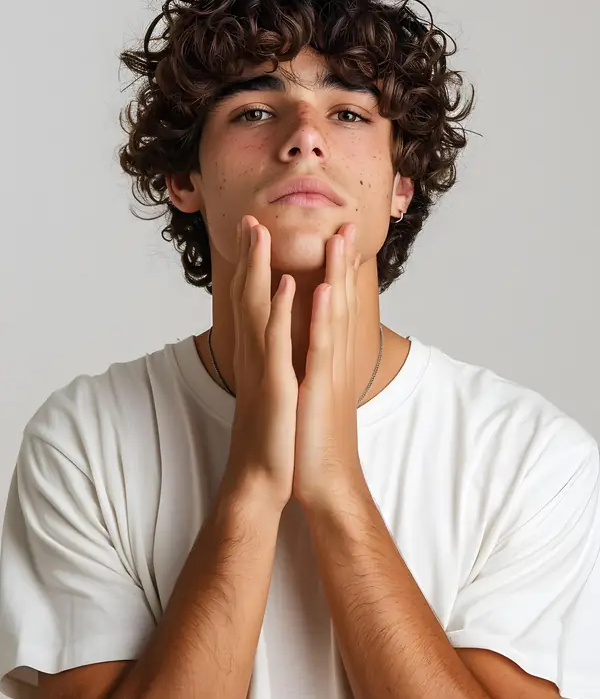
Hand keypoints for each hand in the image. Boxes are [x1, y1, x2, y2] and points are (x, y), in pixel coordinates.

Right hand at [223, 215, 297, 512]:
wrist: (262, 481)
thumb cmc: (271, 438)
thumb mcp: (271, 392)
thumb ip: (269, 364)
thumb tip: (274, 345)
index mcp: (257, 356)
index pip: (252, 303)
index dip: (251, 267)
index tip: (254, 235)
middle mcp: (255, 356)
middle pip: (248, 297)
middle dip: (250, 256)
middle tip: (250, 218)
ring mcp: (263, 369)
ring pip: (259, 310)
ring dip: (261, 269)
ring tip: (262, 231)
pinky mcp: (276, 386)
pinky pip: (277, 343)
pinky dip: (280, 312)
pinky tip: (285, 283)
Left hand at [292, 223, 366, 508]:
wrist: (327, 485)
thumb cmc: (317, 444)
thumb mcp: (316, 399)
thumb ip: (317, 372)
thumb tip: (312, 355)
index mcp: (330, 361)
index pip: (334, 309)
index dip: (337, 273)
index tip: (335, 242)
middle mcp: (334, 361)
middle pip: (339, 303)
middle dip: (342, 262)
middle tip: (345, 224)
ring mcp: (329, 373)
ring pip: (333, 316)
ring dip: (336, 275)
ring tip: (338, 239)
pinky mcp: (319, 390)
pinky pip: (320, 348)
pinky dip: (318, 316)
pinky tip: (319, 287)